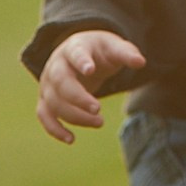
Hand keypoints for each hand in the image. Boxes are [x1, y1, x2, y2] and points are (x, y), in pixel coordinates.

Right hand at [35, 29, 145, 143]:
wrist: (79, 54)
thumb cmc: (99, 51)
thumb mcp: (114, 47)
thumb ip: (126, 53)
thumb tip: (141, 62)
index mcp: (74, 47)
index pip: (75, 53)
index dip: (81, 61)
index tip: (90, 70)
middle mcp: (56, 65)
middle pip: (61, 82)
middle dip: (78, 97)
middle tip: (98, 109)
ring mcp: (48, 83)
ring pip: (54, 102)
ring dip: (75, 116)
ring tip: (100, 122)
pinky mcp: (46, 99)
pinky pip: (44, 115)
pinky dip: (54, 129)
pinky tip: (71, 139)